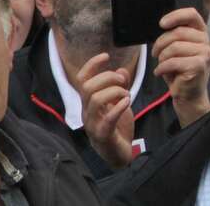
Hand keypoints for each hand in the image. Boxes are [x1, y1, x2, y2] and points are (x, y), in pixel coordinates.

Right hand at [76, 52, 134, 169]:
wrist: (120, 154)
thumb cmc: (117, 127)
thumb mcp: (120, 103)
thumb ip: (120, 87)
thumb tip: (121, 70)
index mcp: (88, 102)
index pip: (82, 80)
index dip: (91, 65)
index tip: (106, 55)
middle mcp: (86, 112)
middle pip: (87, 87)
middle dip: (107, 78)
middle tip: (123, 81)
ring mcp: (92, 124)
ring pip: (95, 100)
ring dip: (115, 92)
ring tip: (127, 94)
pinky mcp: (103, 135)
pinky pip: (107, 118)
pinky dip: (118, 107)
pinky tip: (128, 102)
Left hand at [152, 8, 209, 122]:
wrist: (188, 96)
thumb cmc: (180, 72)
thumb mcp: (177, 50)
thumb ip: (175, 36)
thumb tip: (163, 24)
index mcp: (201, 33)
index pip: (192, 15)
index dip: (175, 16)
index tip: (162, 24)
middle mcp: (206, 41)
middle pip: (177, 32)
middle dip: (160, 44)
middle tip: (156, 54)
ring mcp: (205, 53)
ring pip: (174, 47)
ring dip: (161, 58)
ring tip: (162, 65)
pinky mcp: (199, 65)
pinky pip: (172, 62)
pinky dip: (161, 68)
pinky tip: (161, 73)